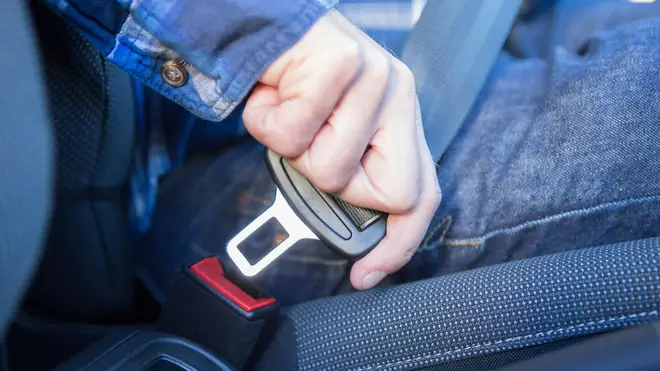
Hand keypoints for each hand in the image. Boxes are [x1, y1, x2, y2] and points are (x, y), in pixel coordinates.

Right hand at [243, 9, 440, 289]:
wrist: (259, 25)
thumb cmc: (293, 83)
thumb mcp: (330, 133)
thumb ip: (350, 170)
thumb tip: (348, 222)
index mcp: (401, 116)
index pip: (422, 193)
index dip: (399, 243)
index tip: (366, 274)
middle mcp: (399, 94)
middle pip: (390, 190)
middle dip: (338, 186)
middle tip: (311, 150)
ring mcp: (375, 76)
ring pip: (330, 165)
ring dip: (292, 149)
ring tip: (288, 112)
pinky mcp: (342, 61)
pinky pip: (293, 132)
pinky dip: (267, 122)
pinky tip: (273, 95)